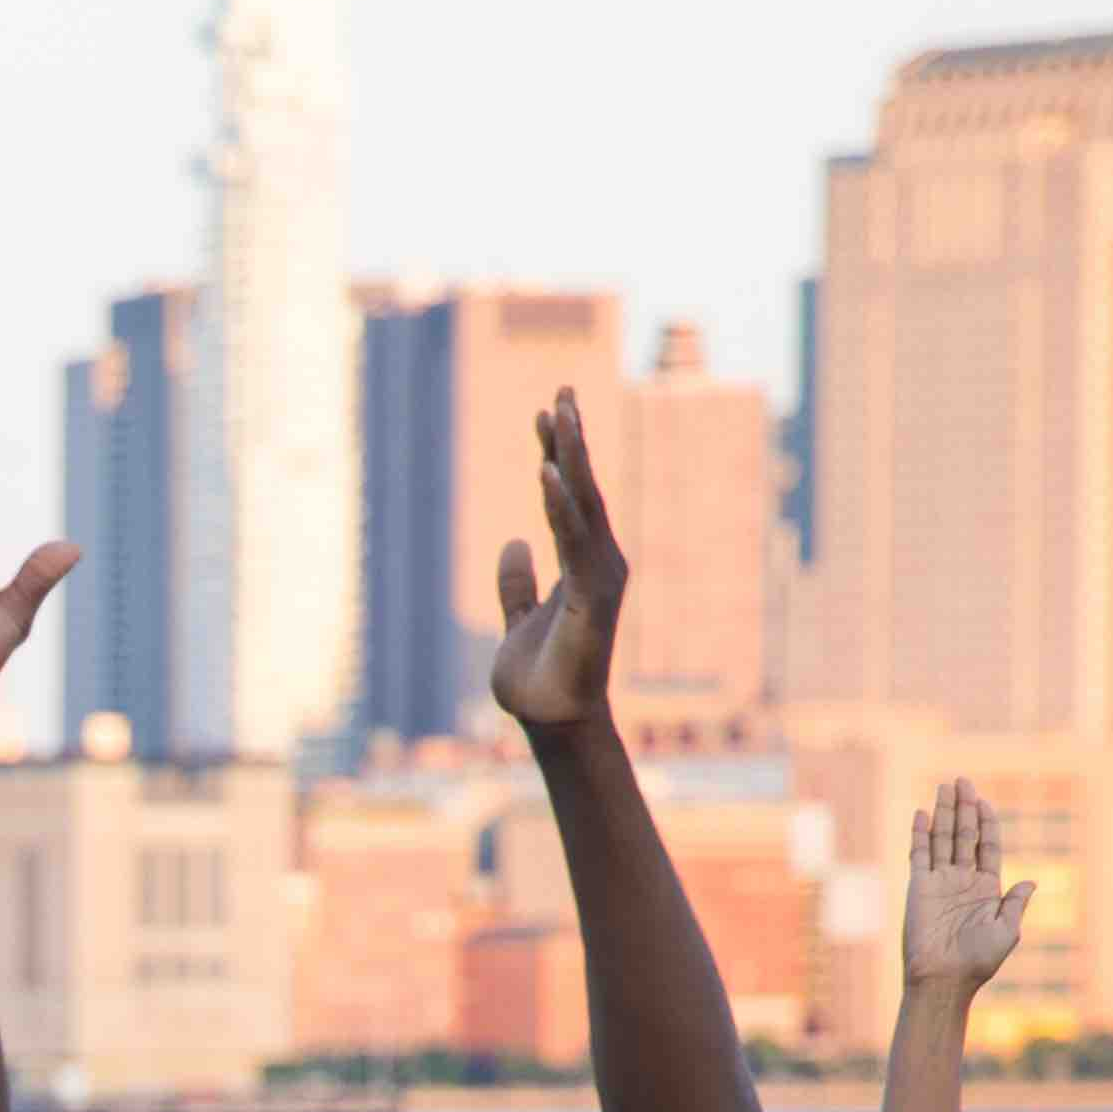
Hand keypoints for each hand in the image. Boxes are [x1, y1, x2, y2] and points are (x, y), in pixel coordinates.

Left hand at [488, 392, 626, 732]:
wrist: (550, 722)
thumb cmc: (538, 680)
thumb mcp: (515, 622)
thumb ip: (516, 584)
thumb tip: (513, 544)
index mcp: (580, 563)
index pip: (567, 497)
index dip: (556, 455)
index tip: (546, 411)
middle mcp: (597, 561)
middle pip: (583, 488)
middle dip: (572, 438)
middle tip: (562, 389)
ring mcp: (599, 576)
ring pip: (584, 504)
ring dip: (570, 458)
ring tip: (559, 411)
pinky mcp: (593, 595)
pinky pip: (573, 541)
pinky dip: (559, 506)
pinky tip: (545, 472)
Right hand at [897, 779, 1029, 999]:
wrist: (944, 979)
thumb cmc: (978, 961)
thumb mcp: (1008, 931)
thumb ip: (1015, 903)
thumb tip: (1031, 882)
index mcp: (987, 889)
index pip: (987, 846)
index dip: (987, 823)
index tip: (984, 801)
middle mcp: (962, 881)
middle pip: (964, 835)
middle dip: (964, 808)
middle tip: (963, 781)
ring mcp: (939, 883)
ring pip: (942, 839)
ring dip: (944, 813)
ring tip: (945, 786)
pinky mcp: (918, 888)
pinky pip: (920, 855)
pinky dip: (921, 834)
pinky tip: (923, 814)